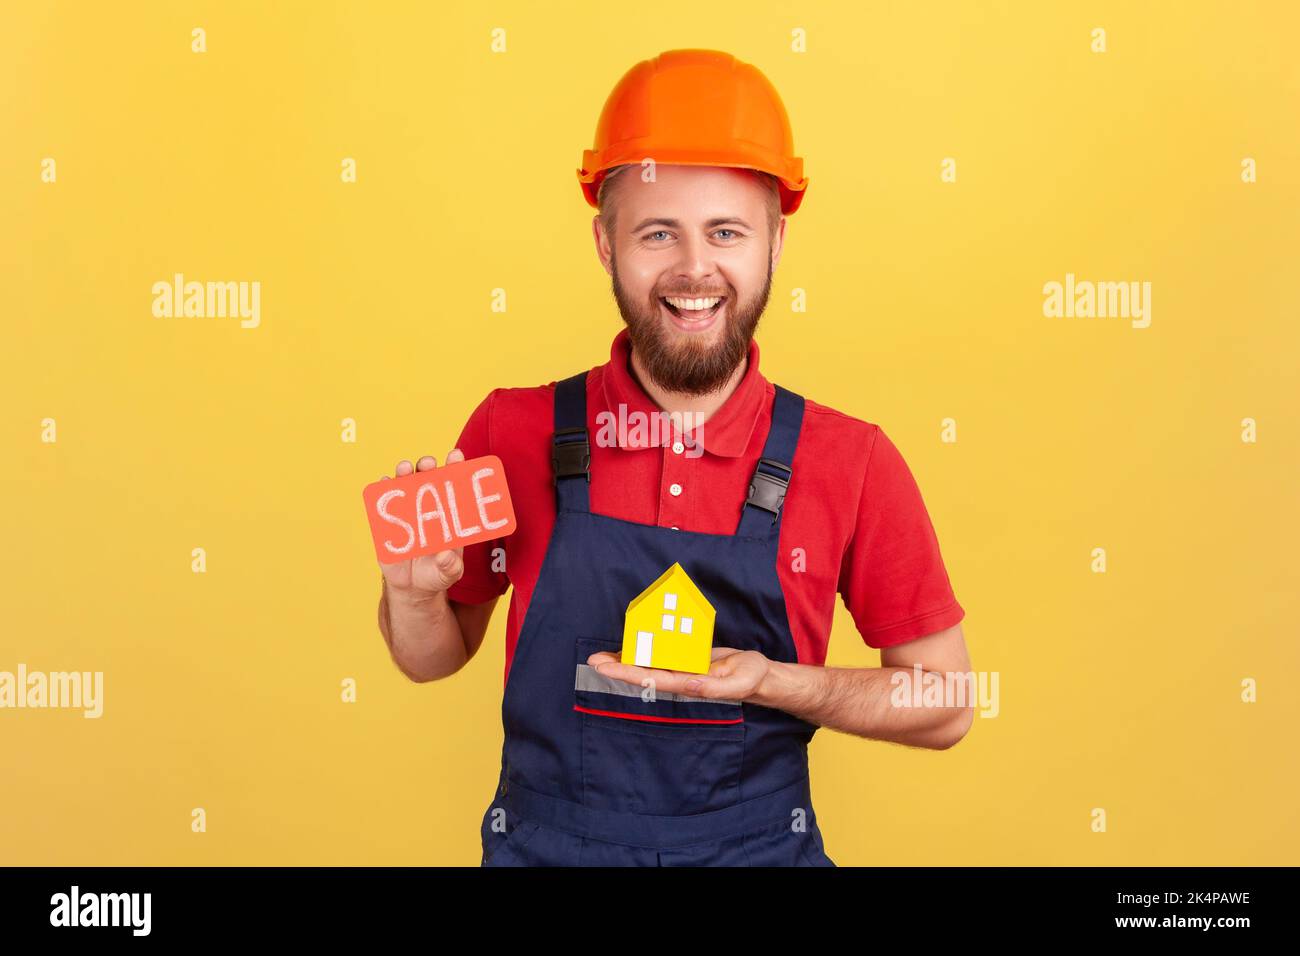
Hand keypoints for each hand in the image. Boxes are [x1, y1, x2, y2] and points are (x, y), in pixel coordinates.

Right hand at [378, 449, 466, 598]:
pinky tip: (383, 483)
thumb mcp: (449, 573)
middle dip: (427, 468)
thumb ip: (450, 566)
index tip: (456, 455)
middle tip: (428, 464)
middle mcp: (428, 507)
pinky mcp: (387, 523)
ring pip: (405, 486)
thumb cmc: (438, 574)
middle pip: (427, 480)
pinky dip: (383, 492)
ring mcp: (407, 512)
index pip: (453, 486)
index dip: (455, 468)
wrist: (413, 587)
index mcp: (449, 514)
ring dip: (404, 474)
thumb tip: (444, 556)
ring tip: (405, 468)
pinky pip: (384, 503)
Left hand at [585, 647, 770, 702]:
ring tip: (603, 654)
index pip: (652, 679)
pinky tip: (632, 647)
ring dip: (627, 659)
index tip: (605, 669)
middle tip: (593, 660)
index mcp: (689, 684)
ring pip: (650, 663)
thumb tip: (686, 684)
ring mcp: (684, 669)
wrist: (761, 675)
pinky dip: (646, 650)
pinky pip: (662, 654)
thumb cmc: (752, 678)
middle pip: (644, 672)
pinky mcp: (689, 659)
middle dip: (619, 667)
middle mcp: (681, 678)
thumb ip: (713, 687)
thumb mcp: (739, 683)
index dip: (627, 673)